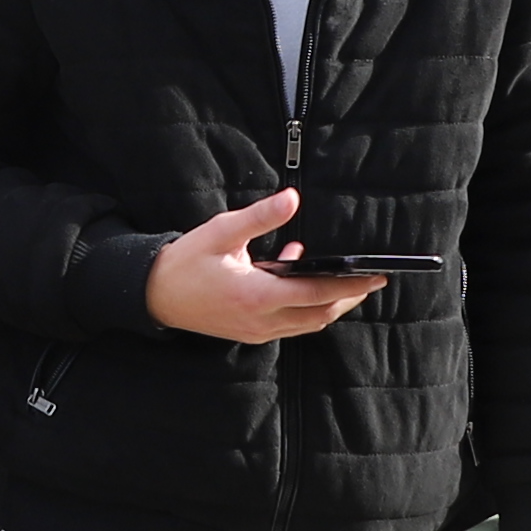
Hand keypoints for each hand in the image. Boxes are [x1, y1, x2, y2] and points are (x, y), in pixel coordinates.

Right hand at [145, 191, 387, 342]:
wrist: (155, 295)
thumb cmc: (187, 262)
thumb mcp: (222, 232)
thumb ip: (260, 217)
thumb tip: (292, 198)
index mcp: (257, 296)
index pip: (317, 294)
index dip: (350, 286)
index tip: (375, 277)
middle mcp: (261, 320)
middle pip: (319, 315)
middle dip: (348, 299)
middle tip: (371, 282)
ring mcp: (256, 330)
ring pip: (307, 324)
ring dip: (330, 306)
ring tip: (348, 284)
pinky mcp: (250, 331)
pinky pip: (289, 323)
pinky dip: (304, 306)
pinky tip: (299, 275)